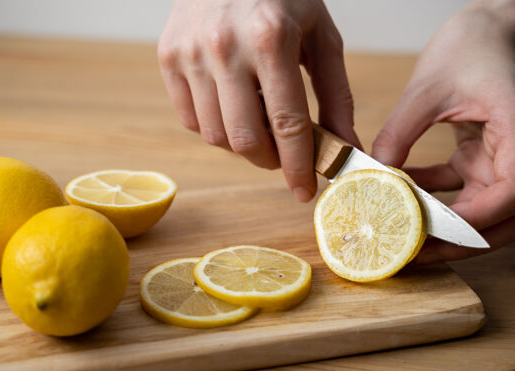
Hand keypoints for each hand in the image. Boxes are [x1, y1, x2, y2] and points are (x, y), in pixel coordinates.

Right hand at [158, 0, 360, 201]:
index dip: (297, 166)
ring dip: (242, 145)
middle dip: (270, 162)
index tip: (304, 192)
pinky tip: (233, 109)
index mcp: (270, 39)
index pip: (287, 124)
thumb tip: (346, 146)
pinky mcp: (168, 57)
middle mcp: (224, 48)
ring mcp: (189, 53)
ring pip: (214, 135)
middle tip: (284, 157)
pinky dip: (215, 127)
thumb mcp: (320, 35)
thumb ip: (336, 94)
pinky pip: (190, 119)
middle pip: (245, 140)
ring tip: (260, 127)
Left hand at [371, 1, 514, 261]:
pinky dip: (432, 198)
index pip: (514, 194)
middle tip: (416, 251)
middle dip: (464, 242)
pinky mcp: (481, 155)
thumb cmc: (469, 47)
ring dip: (447, 228)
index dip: (476, 221)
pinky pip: (459, 189)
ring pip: (485, 212)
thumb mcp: (426, 88)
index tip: (432, 231)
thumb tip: (372, 176)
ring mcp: (501, 157)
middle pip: (508, 218)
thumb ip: (399, 132)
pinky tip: (398, 195)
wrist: (487, 30)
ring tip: (403, 236)